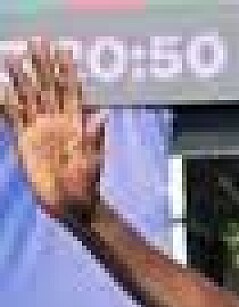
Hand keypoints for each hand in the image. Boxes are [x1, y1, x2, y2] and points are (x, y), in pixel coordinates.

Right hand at [1, 39, 104, 222]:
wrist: (71, 206)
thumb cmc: (85, 188)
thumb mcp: (91, 163)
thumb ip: (94, 138)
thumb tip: (102, 114)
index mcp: (76, 125)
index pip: (71, 91)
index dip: (67, 70)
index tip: (63, 49)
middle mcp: (57, 122)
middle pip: (48, 87)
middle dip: (42, 64)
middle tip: (36, 41)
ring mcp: (39, 130)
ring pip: (28, 97)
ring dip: (20, 77)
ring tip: (10, 55)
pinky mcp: (24, 141)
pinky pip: (11, 117)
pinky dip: (5, 103)